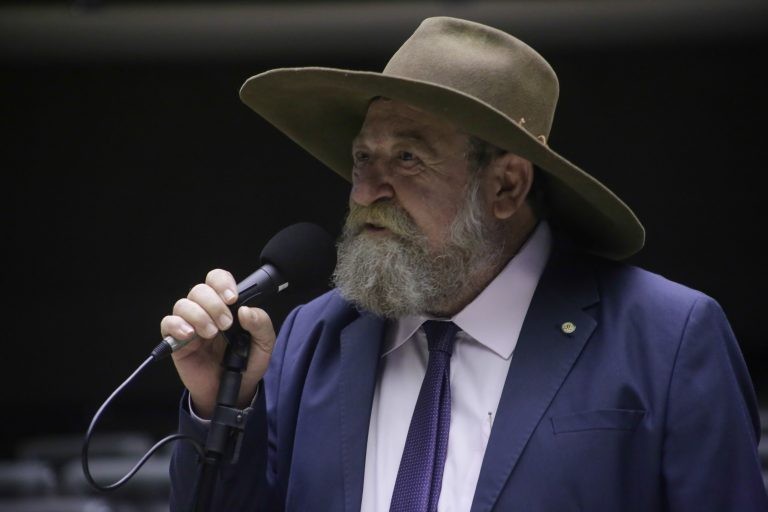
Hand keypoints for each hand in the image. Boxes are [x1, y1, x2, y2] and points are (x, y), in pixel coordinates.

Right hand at [160, 269, 275, 417]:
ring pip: (183, 303)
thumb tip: (245, 310)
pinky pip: (167, 323)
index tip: (232, 298)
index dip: (222, 282)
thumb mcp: (264, 343)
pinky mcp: (177, 341)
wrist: (235, 391)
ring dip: (199, 315)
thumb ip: (261, 324)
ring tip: (211, 333)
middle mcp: (206, 311)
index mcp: (226, 306)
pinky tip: (190, 335)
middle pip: (199, 289)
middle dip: (214, 304)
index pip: (217, 279)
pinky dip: (177, 325)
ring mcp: (190, 325)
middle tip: (226, 324)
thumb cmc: (248, 363)